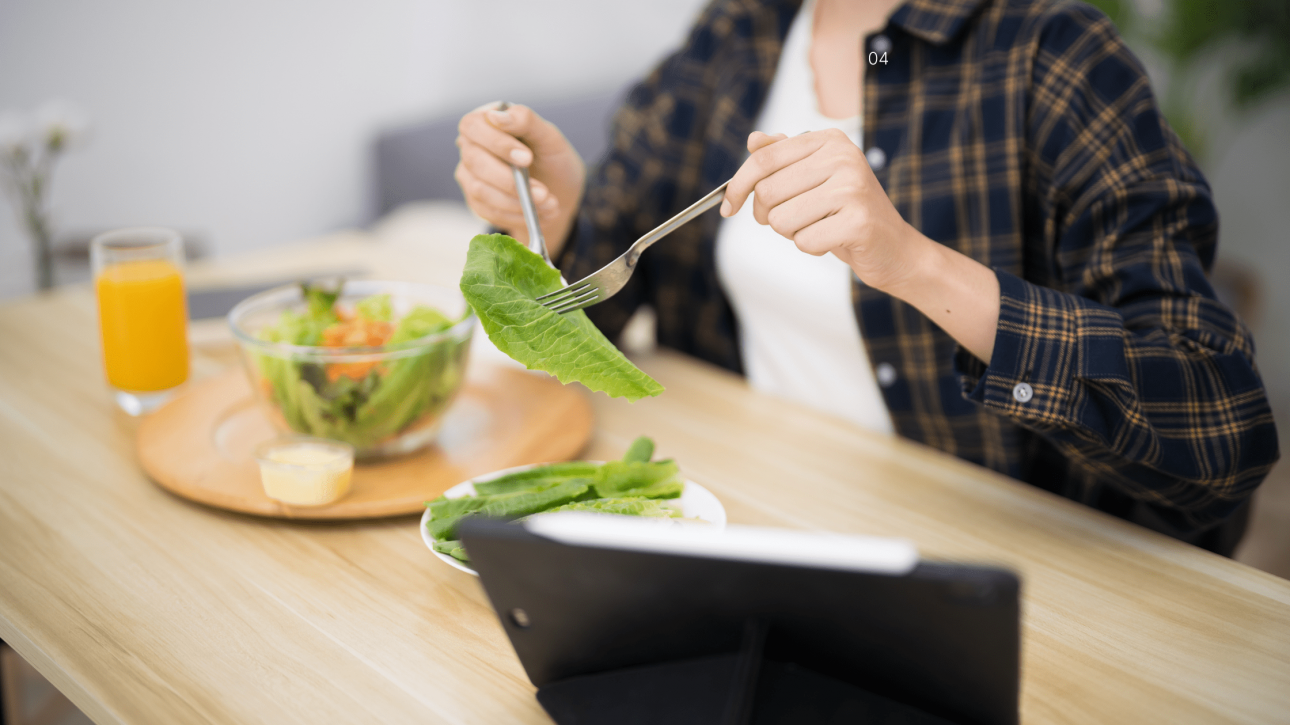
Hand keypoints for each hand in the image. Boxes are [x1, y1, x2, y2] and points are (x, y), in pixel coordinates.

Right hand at [455, 102, 584, 255]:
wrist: (560, 192)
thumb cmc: (552, 158)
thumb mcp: (549, 137)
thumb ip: (525, 121)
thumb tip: (495, 116)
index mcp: (486, 123)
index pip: (473, 126)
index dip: (497, 143)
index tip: (527, 158)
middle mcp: (472, 147)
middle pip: (474, 161)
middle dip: (510, 180)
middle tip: (543, 192)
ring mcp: (471, 175)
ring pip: (480, 190)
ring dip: (518, 201)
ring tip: (549, 203)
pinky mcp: (477, 201)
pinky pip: (489, 212)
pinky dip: (518, 215)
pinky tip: (540, 213)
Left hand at [719, 129, 922, 293]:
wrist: (894, 248)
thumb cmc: (847, 214)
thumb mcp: (813, 180)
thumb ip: (782, 158)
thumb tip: (753, 140)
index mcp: (829, 141)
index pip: (763, 160)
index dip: (737, 187)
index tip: (728, 207)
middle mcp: (843, 157)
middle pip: (767, 192)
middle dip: (770, 215)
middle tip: (794, 220)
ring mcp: (853, 188)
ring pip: (781, 220)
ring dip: (793, 233)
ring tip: (819, 227)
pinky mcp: (858, 221)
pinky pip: (804, 241)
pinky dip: (812, 247)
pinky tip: (833, 240)